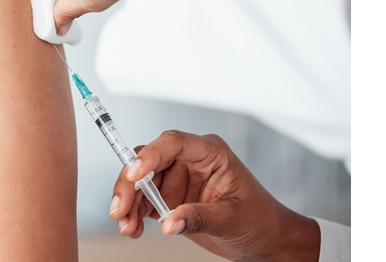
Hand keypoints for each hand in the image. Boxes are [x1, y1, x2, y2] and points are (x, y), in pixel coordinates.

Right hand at [110, 130, 320, 261]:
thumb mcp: (231, 219)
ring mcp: (178, 178)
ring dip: (128, 203)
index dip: (150, 155)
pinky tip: (133, 228)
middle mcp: (190, 160)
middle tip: (120, 209)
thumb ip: (198, 218)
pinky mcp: (170, 196)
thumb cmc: (259, 221)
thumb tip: (168, 223)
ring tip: (126, 226)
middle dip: (129, 185)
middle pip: (148, 161)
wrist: (266, 241)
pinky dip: (134, 213)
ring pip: (140, 181)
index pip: (173, 143)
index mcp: (209, 153)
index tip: (133, 175)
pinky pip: (144, 200)